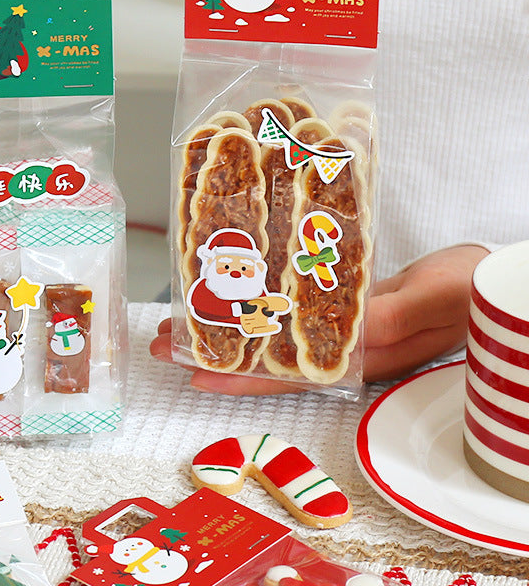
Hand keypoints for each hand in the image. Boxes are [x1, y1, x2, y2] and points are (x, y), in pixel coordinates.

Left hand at [149, 245, 488, 394]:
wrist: (489, 280)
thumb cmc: (471, 289)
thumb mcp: (439, 297)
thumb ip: (397, 316)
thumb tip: (353, 331)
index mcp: (365, 354)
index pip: (291, 375)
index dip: (242, 374)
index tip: (195, 371)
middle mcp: (348, 350)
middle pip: (271, 360)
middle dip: (218, 353)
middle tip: (165, 342)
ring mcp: (345, 331)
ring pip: (277, 338)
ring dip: (231, 329)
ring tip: (182, 320)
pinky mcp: (347, 310)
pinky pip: (294, 315)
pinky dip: (261, 309)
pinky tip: (236, 299)